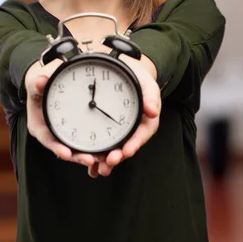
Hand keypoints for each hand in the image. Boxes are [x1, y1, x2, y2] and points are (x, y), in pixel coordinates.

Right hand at [24, 60, 96, 167]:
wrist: (48, 81)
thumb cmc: (41, 85)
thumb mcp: (36, 83)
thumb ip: (37, 84)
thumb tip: (40, 81)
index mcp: (40, 126)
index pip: (48, 140)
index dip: (57, 148)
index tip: (66, 154)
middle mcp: (53, 134)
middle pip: (66, 149)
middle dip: (77, 156)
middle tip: (90, 160)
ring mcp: (66, 134)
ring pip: (78, 148)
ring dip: (90, 155)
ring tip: (102, 158)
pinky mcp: (78, 131)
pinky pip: (87, 141)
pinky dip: (96, 147)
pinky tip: (108, 150)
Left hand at [91, 53, 160, 177]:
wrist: (123, 73)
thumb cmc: (137, 78)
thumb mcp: (146, 83)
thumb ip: (150, 95)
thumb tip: (153, 112)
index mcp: (145, 121)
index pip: (141, 134)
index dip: (135, 144)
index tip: (127, 151)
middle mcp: (132, 130)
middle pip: (126, 146)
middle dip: (118, 157)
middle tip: (110, 162)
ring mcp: (119, 133)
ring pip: (113, 150)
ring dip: (106, 161)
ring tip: (98, 168)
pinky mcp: (105, 131)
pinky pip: (102, 146)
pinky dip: (96, 158)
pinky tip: (89, 168)